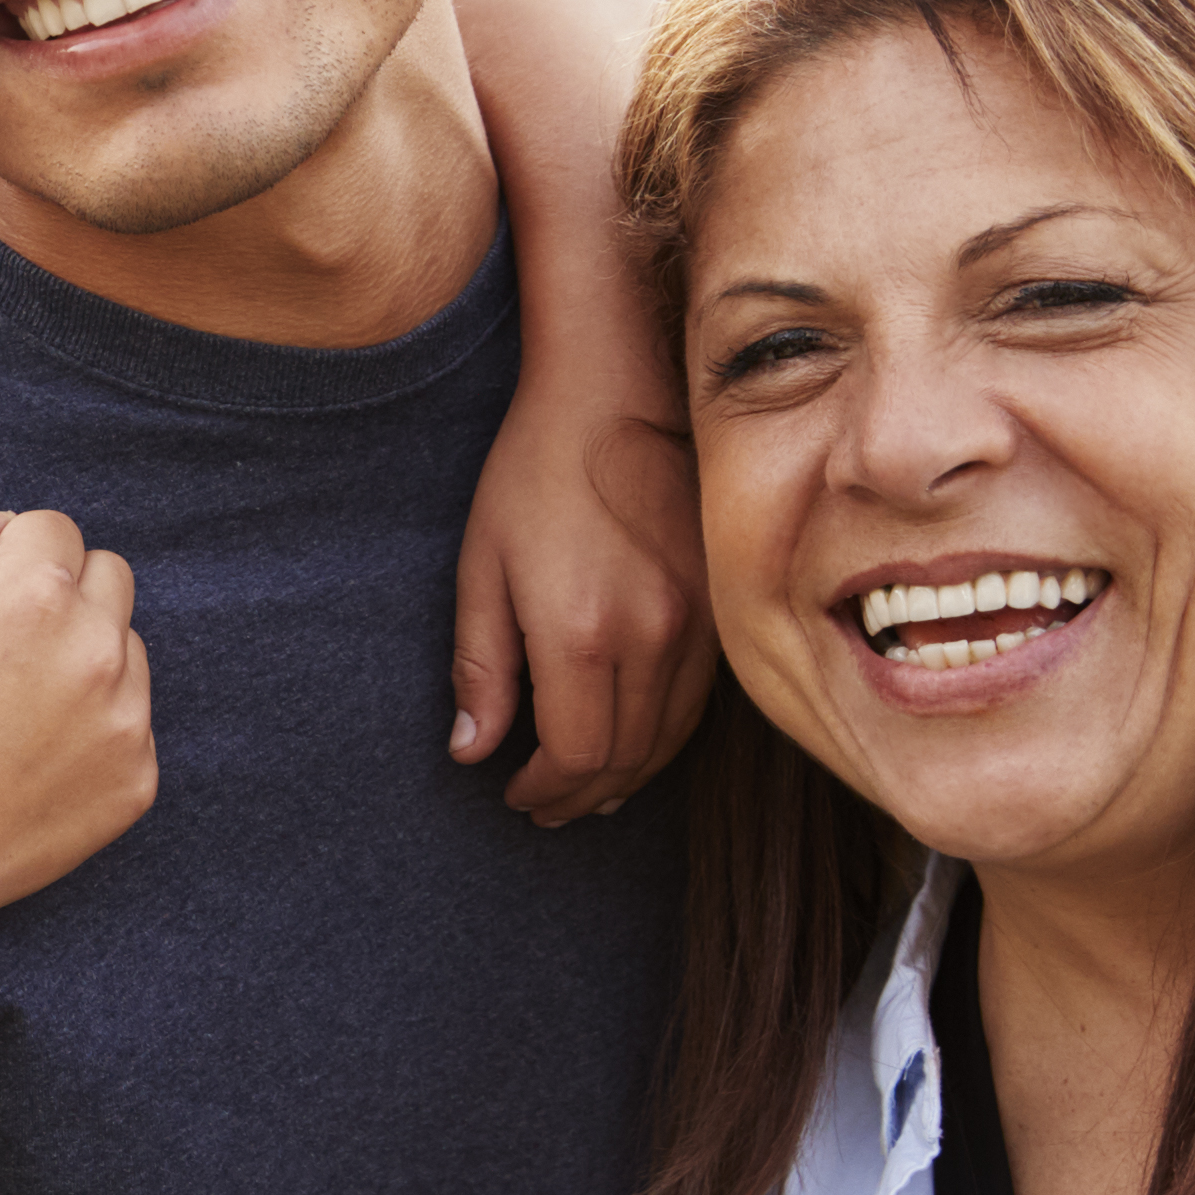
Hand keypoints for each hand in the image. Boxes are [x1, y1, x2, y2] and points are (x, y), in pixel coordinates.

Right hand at [0, 495, 157, 943]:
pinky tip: (32, 760)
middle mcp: (96, 648)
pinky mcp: (137, 778)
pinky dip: (92, 730)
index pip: (50, 528)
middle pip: (108, 576)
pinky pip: (131, 722)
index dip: (2, 561)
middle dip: (60, 596)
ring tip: (11, 712)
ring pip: (126, 648)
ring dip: (82, 659)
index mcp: (37, 594)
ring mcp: (126, 719)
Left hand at [449, 381, 709, 824]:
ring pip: (670, 737)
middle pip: (626, 758)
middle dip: (581, 794)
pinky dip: (664, 735)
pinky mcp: (722, 601)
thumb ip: (480, 668)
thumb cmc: (535, 472)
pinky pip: (700, 698)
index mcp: (582, 632)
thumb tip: (472, 753)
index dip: (544, 790)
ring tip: (585, 790)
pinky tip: (634, 742)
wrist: (617, 389)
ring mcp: (698, 620)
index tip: (513, 794)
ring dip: (627, 775)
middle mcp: (652, 635)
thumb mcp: (482, 567)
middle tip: (544, 806)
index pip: (576, 755)